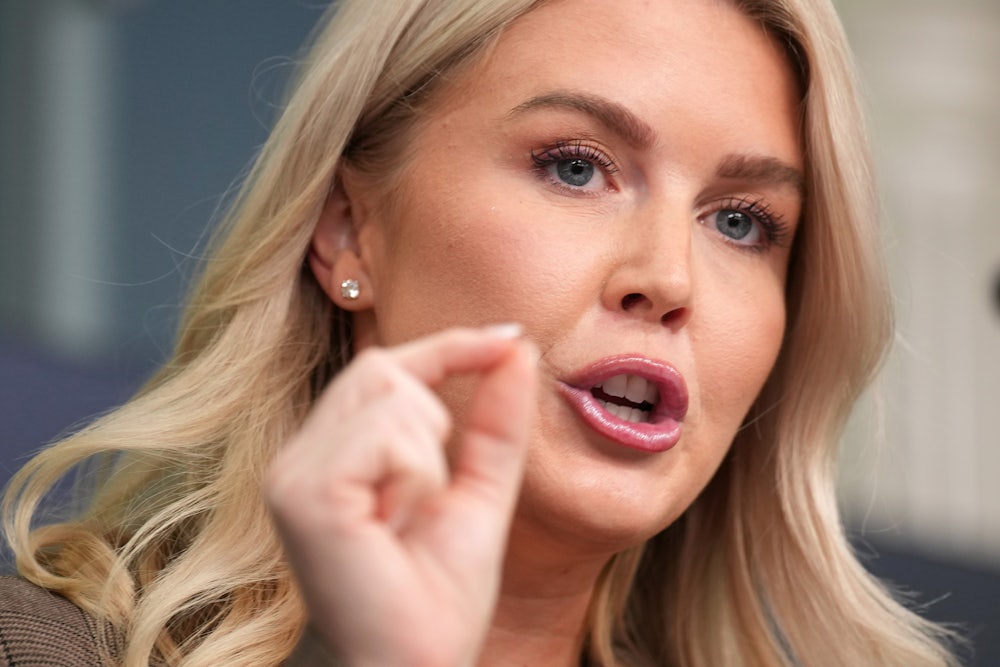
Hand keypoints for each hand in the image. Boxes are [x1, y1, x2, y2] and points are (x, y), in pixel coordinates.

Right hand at [264, 326, 537, 666]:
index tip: (510, 338)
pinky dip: (418, 474)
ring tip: (408, 517)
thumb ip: (496, 420)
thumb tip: (517, 346)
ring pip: (392, 394)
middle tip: (431, 491)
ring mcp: (293, 474)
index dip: (450, 345)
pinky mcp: (305, 493)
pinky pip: (389, 435)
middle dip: (436, 417)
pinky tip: (396, 522)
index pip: (385, 369)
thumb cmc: (439, 595)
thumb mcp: (481, 491)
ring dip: (430, 455)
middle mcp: (299, 458)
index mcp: (330, 457)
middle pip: (384, 369)